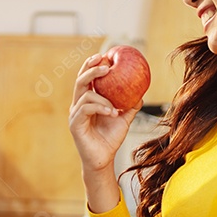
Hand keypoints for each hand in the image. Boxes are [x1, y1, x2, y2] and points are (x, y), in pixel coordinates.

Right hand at [69, 54, 141, 173]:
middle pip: (81, 80)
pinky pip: (86, 108)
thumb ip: (129, 106)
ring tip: (115, 106)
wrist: (103, 159)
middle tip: (105, 65)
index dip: (92, 65)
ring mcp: (75, 114)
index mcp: (87, 101)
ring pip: (85, 94)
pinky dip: (100, 107)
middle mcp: (78, 105)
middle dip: (91, 69)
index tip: (104, 56)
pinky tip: (112, 112)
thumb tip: (141, 93)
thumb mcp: (124, 119)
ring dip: (102, 96)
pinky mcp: (75, 123)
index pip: (86, 78)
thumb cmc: (110, 139)